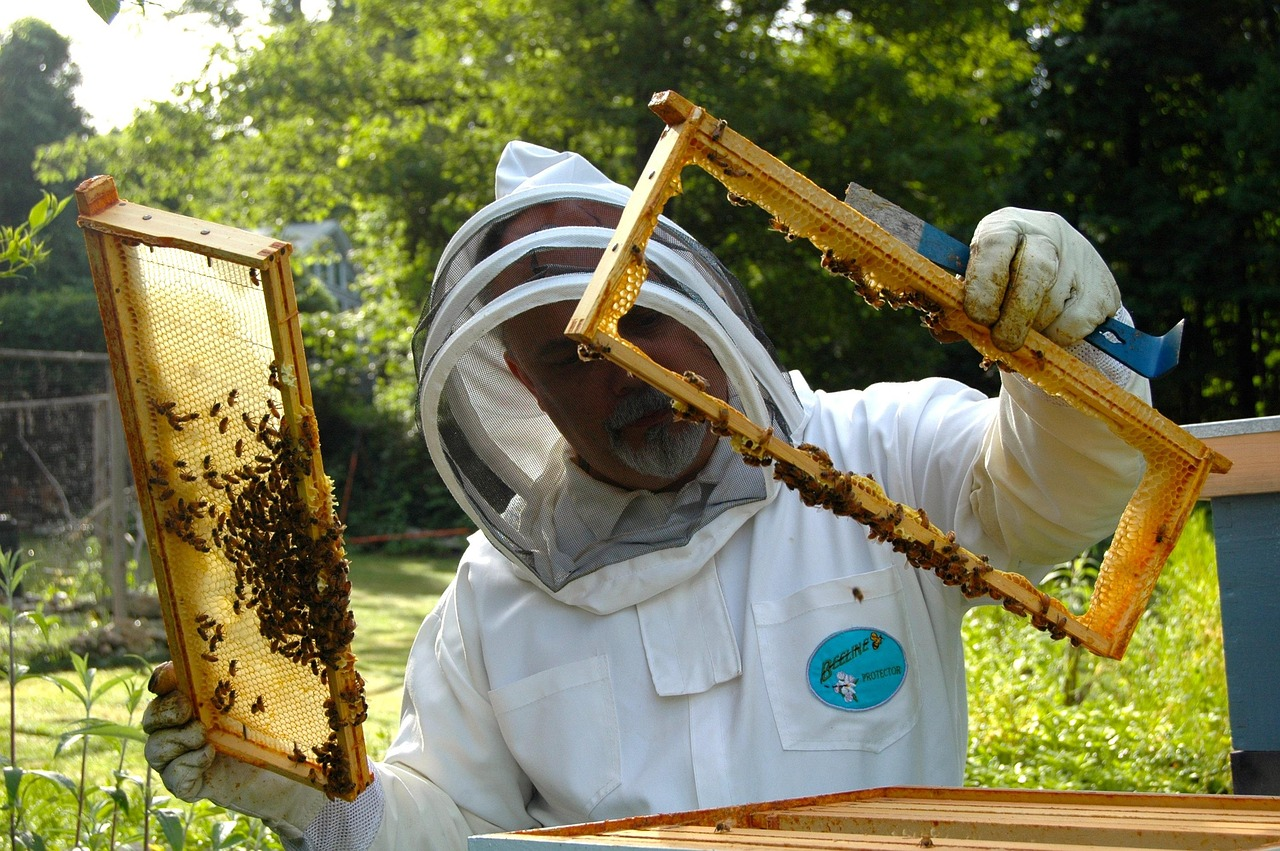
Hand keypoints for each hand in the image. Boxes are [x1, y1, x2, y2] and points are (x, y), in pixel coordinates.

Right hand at [142, 662, 326, 840]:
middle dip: (165, 712)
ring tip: (205, 737)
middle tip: (188, 710)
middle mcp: (182, 730)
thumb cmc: (276, 729)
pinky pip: (172, 778)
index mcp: (196, 702)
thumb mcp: (261, 697)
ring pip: (155, 750)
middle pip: (150, 718)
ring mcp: (183, 760)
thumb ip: (242, 676)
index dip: (160, 679)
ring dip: (177, 740)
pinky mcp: (191, 786)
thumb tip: (231, 645)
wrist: (290, 773)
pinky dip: (187, 766)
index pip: (164, 686)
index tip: (166, 680)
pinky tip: (209, 757)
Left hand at [964, 208, 1120, 350]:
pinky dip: (1058, 338)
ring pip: (1054, 305)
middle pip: (1034, 273)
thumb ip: (958, 306)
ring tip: (1024, 333)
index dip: (984, 284)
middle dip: (1015, 315)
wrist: (1060, 270)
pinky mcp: (1104, 288)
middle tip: (1003, 342)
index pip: (995, 245)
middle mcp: (1046, 233)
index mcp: (1005, 226)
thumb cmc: (1003, 280)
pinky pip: (1076, 324)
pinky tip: (1049, 332)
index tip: (978, 316)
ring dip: (1034, 331)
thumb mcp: (977, 282)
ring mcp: (1081, 258)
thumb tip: (943, 330)